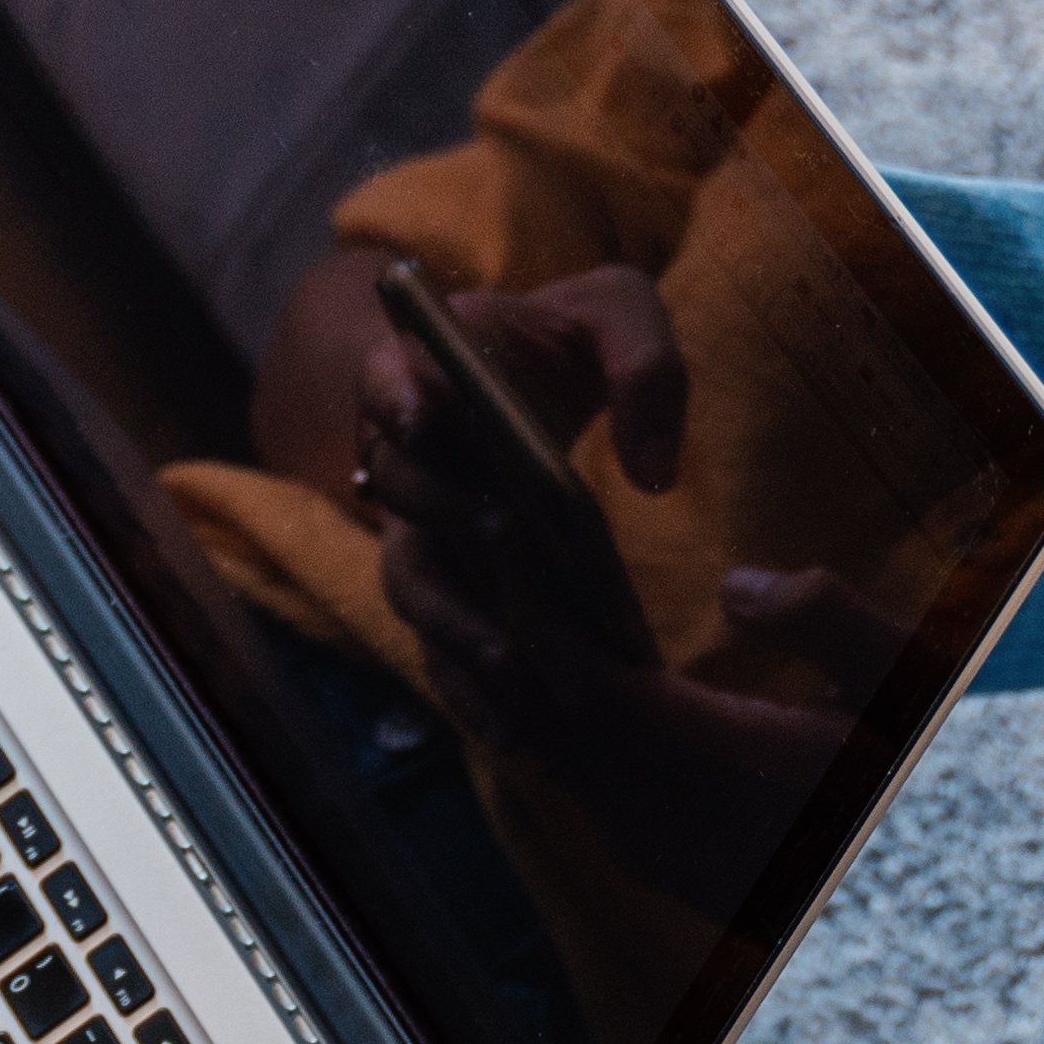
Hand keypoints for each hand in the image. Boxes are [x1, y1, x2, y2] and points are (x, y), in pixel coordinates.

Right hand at [356, 313, 851, 861]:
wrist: (519, 376)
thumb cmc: (561, 338)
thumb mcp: (613, 309)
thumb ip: (642, 364)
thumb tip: (653, 475)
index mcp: (418, 371)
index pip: (390, 381)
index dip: (402, 402)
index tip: (430, 418)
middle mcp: (399, 456)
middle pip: (405, 497)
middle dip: (452, 532)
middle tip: (507, 553)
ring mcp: (414, 530)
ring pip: (413, 585)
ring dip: (456, 632)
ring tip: (514, 679)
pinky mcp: (444, 588)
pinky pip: (438, 643)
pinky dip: (470, 688)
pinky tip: (518, 733)